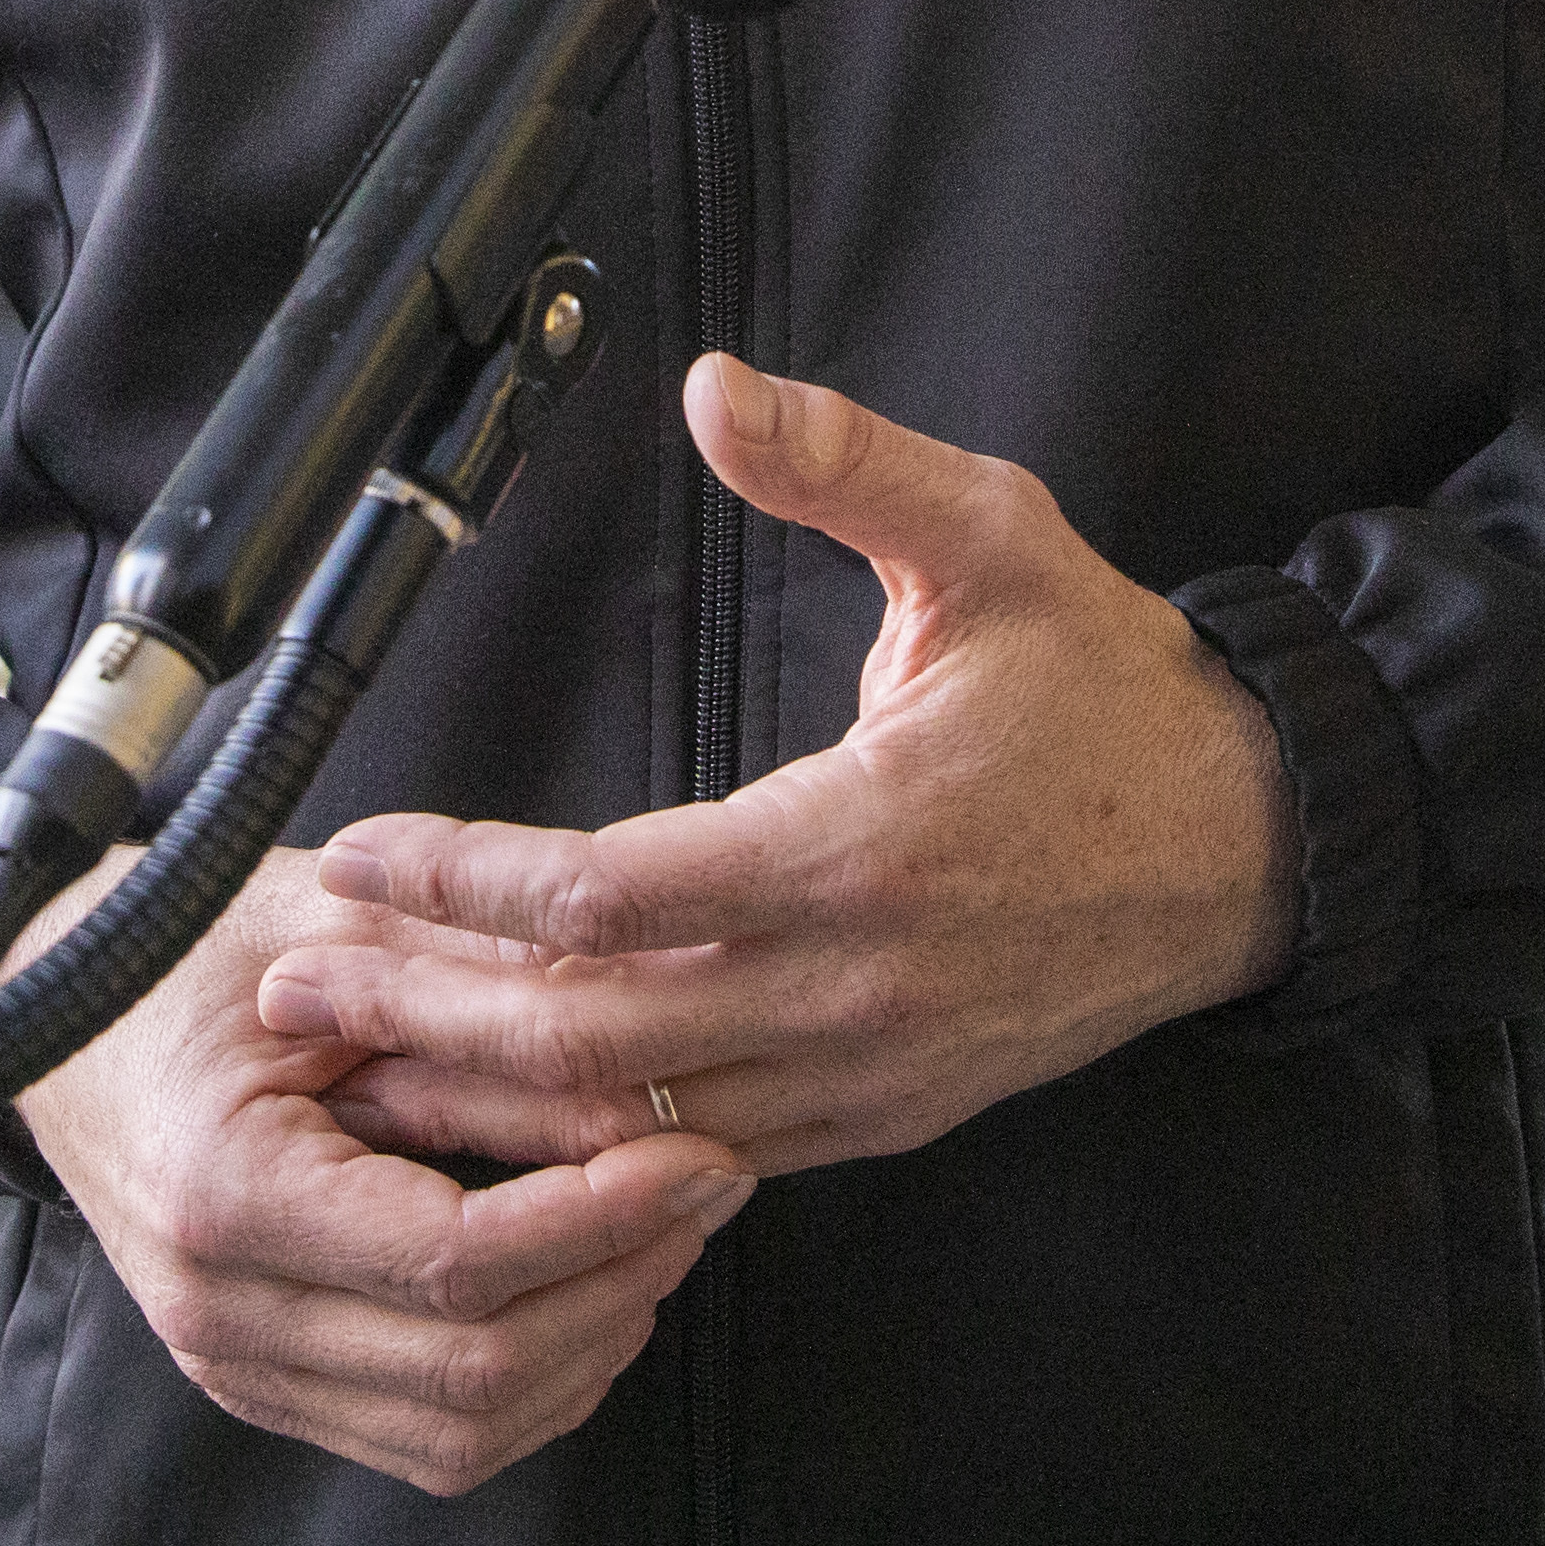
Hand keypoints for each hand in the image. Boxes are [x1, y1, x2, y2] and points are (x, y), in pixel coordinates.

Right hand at [9, 845, 751, 1495]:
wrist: (64, 1016)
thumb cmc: (193, 949)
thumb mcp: (337, 921)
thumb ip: (483, 987)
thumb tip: (641, 1059)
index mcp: (226, 1192)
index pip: (455, 1263)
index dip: (601, 1218)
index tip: (697, 1153)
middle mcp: (220, 1309)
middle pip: (475, 1370)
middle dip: (622, 1283)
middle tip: (708, 1185)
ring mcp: (235, 1364)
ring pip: (465, 1432)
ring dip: (593, 1343)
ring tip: (662, 1233)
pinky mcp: (265, 1384)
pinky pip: (429, 1440)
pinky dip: (536, 1386)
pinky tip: (589, 1291)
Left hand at [270, 355, 1287, 1179]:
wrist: (1250, 843)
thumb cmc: (1111, 688)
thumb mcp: (995, 538)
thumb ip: (849, 464)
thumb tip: (718, 388)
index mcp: (859, 848)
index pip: (612, 897)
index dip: (466, 887)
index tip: (360, 854)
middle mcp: (851, 985)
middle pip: (590, 1033)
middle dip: (425, 1012)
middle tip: (294, 979)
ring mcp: (866, 1071)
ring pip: (635, 1125)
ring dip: (483, 1097)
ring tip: (350, 1064)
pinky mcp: (882, 1115)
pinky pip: (706, 1158)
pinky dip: (588, 1150)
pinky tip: (497, 1121)